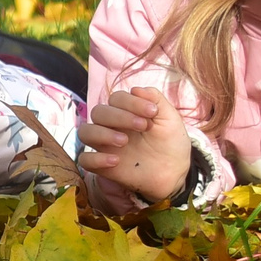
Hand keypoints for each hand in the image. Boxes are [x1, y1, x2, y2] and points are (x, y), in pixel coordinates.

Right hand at [76, 87, 191, 203]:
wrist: (176, 172)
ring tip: (124, 141)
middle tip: (143, 126)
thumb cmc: (170, 142)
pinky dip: (96, 158)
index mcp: (125, 112)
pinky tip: (116, 161)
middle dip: (119, 116)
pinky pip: (85, 160)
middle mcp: (111, 126)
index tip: (152, 112)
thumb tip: (136, 89)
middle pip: (98, 112)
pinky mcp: (102, 166)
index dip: (131, 102)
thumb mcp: (170, 119)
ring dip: (102, 133)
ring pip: (85, 132)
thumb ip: (156, 100)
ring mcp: (105, 146)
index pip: (116, 99)